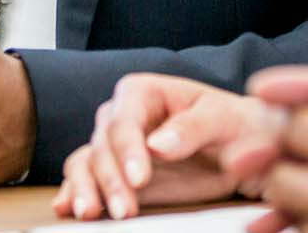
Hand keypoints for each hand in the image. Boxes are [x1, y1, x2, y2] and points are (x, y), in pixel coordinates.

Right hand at [52, 74, 276, 221]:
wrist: (242, 147)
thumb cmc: (234, 125)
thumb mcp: (223, 119)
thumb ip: (192, 127)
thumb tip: (157, 146)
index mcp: (142, 92)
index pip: (125, 120)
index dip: (128, 149)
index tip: (139, 179)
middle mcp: (120, 115)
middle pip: (103, 145)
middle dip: (110, 179)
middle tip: (124, 211)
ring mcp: (115, 146)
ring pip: (87, 161)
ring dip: (85, 188)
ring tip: (89, 214)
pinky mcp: (116, 173)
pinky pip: (85, 177)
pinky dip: (73, 190)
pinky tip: (65, 208)